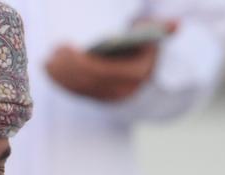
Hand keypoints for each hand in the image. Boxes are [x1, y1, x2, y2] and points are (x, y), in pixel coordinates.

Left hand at [45, 21, 176, 101]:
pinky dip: (61, 82)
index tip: (64, 48)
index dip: (79, 62)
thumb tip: (177, 25)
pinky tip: (49, 69)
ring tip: (48, 60)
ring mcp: (109, 97)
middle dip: (66, 67)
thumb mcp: (154, 35)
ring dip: (60, 76)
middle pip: (87, 81)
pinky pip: (76, 92)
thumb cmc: (146, 45)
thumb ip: (161, 28)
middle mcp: (122, 90)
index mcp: (135, 74)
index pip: (101, 71)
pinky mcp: (98, 99)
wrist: (149, 71)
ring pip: (79, 89)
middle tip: (53, 52)